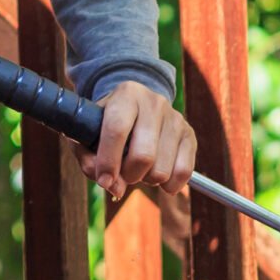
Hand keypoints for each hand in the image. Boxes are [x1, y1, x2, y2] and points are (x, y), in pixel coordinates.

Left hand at [73, 81, 195, 200]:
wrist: (138, 109)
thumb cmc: (107, 126)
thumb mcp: (89, 135)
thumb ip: (89, 160)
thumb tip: (111, 185)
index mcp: (126, 94)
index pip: (117, 129)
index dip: (108, 161)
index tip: (104, 181)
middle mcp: (154, 102)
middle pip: (143, 155)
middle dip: (129, 175)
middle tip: (123, 175)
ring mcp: (176, 118)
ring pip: (162, 170)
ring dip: (147, 180)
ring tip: (140, 169)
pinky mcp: (190, 135)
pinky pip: (183, 173)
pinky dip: (169, 185)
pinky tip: (160, 177)